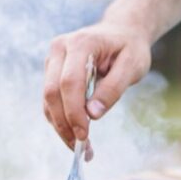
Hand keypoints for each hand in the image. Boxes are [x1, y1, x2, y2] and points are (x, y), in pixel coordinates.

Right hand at [43, 21, 151, 150]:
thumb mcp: (132, 66)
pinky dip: (60, 119)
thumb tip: (92, 115)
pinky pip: (51, 100)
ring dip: (61, 126)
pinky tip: (76, 134)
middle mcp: (60, 48)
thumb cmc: (130, 48)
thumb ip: (113, 88)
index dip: (74, 112)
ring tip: (81, 147)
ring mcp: (53, 59)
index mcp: (80, 43)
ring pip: (47, 99)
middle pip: (52, 92)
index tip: (85, 136)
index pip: (69, 82)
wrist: (121, 31)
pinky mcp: (52, 71)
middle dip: (64, 123)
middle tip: (81, 148)